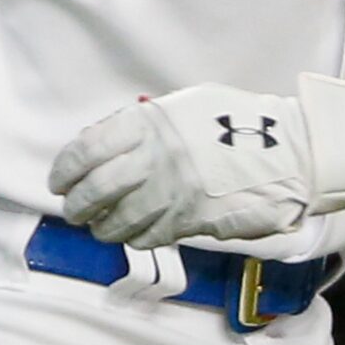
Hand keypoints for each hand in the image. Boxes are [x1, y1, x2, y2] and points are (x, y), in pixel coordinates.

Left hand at [49, 76, 344, 248]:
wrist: (284, 151)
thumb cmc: (235, 121)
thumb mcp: (186, 106)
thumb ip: (146, 124)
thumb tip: (108, 144)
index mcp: (148, 125)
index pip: (85, 151)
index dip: (65, 170)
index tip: (60, 179)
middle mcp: (153, 161)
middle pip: (93, 192)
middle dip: (76, 206)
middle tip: (74, 209)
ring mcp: (170, 196)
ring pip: (115, 223)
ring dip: (101, 228)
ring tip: (100, 226)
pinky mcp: (188, 223)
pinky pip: (146, 238)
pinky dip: (134, 239)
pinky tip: (133, 233)